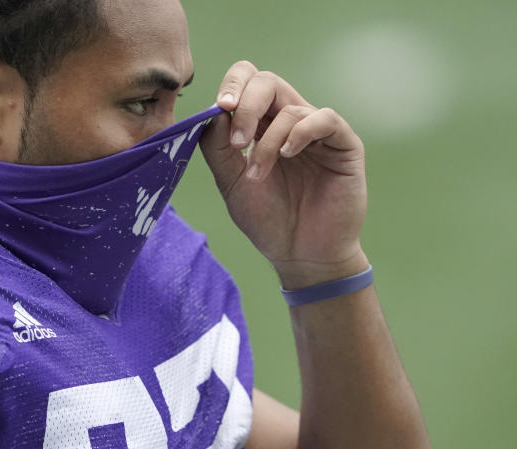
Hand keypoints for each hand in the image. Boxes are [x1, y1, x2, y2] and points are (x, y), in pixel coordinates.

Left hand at [200, 61, 369, 288]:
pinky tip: (287, 155)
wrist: (299, 255)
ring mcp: (318, 132)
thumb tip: (214, 111)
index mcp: (262, 125)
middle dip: (246, 106)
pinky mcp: (344, 145)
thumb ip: (217, 148)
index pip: (248, 82)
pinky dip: (300, 132)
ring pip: (290, 107)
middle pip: (267, 82)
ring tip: (257, 174)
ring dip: (266, 142)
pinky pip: (324, 119)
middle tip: (236, 142)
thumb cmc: (267, 220)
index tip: (220, 108)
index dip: (233, 85)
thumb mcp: (231, 183)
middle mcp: (290, 122)